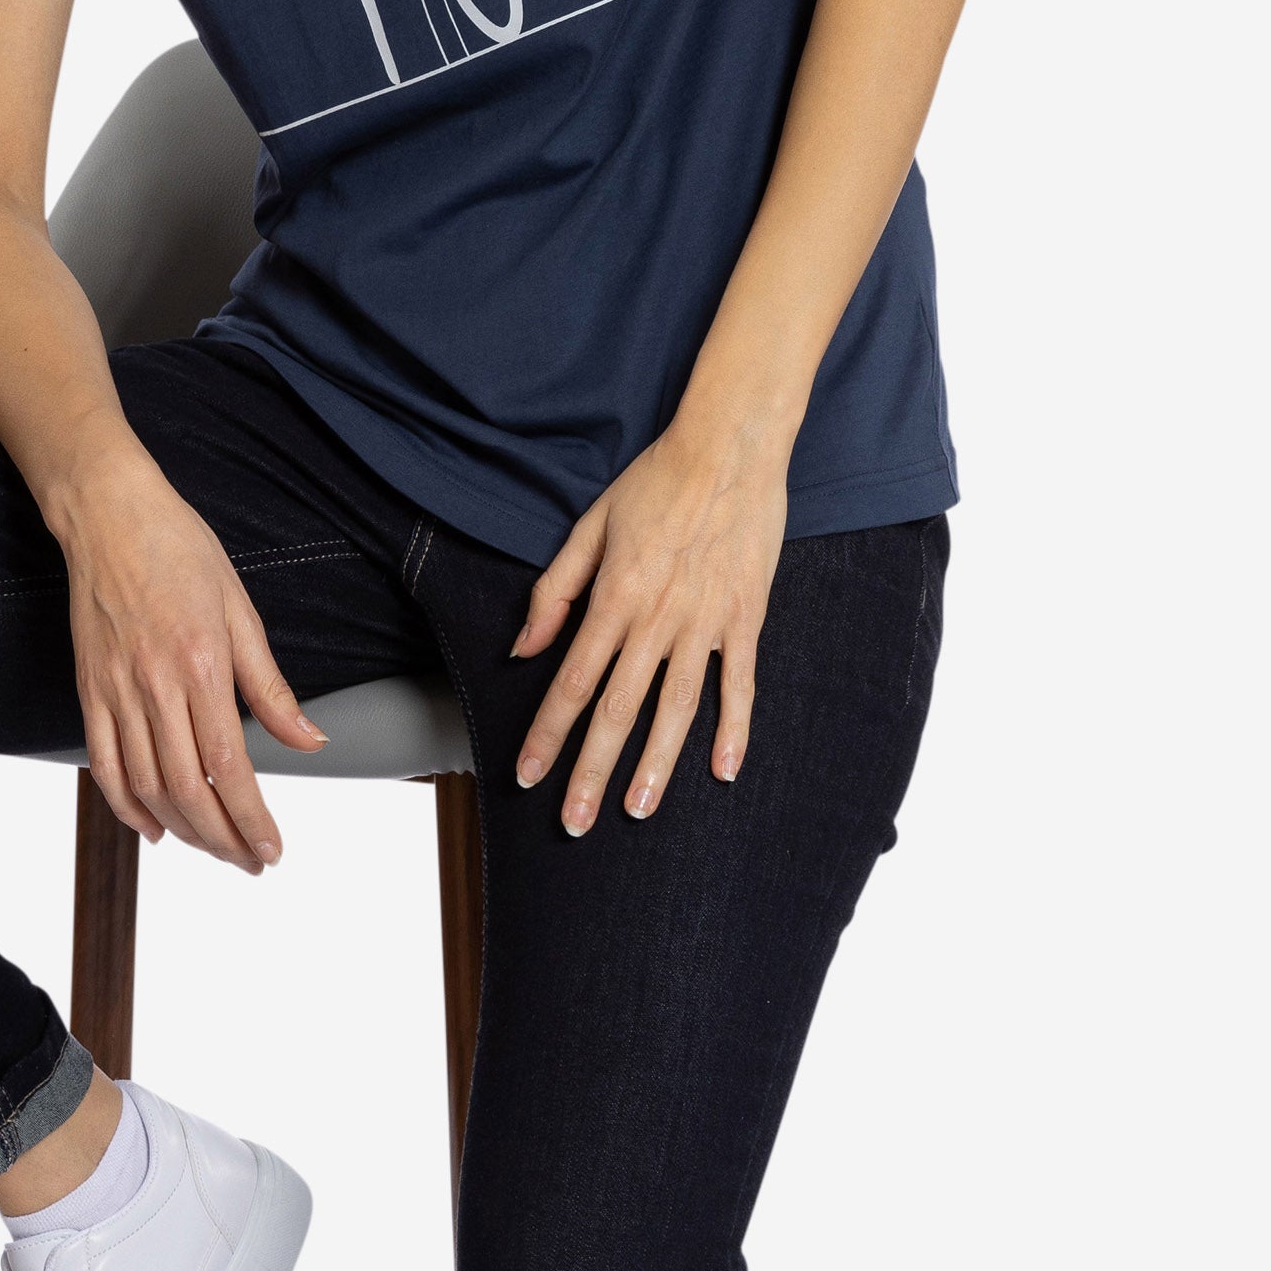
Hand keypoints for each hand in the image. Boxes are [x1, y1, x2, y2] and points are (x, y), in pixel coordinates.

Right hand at [58, 451, 325, 870]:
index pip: (230, 765)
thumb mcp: (240, 610)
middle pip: (189, 790)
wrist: (108, 514)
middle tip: (251, 863)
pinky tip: (154, 830)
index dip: (252, 818)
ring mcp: (116, 692)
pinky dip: (127, 808)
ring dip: (184, 831)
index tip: (272, 849)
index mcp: (202, 665)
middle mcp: (155, 686)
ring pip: (147, 787)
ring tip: (216, 848)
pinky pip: (104, 765)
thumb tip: (310, 742)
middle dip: (224, 838)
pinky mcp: (89, 690)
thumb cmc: (181, 551)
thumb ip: (271, 687)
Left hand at [510, 414, 791, 834]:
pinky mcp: (745, 619)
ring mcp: (705, 623)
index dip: (547, 734)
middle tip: (575, 821)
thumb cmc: (654, 482)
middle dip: (593, 771)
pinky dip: (734, 729)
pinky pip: (739, 684)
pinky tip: (724, 771)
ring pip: (676, 709)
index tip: (527, 775)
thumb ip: (554, 591)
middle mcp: (657, 620)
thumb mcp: (589, 527)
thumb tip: (525, 649)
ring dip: (656, 765)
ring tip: (639, 811)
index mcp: (614, 598)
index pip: (572, 683)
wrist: (731, 448)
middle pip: (618, 711)